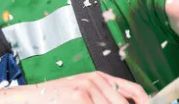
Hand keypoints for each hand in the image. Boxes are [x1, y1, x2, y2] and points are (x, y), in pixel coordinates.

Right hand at [0, 71, 148, 103]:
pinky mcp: (80, 96)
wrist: (32, 97)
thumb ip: (104, 97)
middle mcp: (96, 79)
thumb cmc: (57, 98)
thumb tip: (130, 103)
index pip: (133, 90)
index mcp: (100, 78)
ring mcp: (88, 88)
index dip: (146, 102)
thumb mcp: (84, 94)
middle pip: (124, 103)